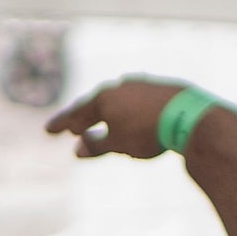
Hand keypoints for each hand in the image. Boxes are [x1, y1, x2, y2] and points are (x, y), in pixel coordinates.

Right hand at [46, 77, 190, 159]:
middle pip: (97, 104)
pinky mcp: (161, 89)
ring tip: (103, 124)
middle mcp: (120, 87)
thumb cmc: (147, 132)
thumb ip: (97, 145)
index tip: (48, 131)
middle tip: (74, 129)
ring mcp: (142, 85)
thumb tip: (78, 150)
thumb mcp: (118, 144)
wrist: (187, 116)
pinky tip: (133, 118)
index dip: (62, 123)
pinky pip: (137, 102)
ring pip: (118, 101)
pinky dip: (128, 112)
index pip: (76, 112)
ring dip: (107, 114)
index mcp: (105, 98)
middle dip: (85, 118)